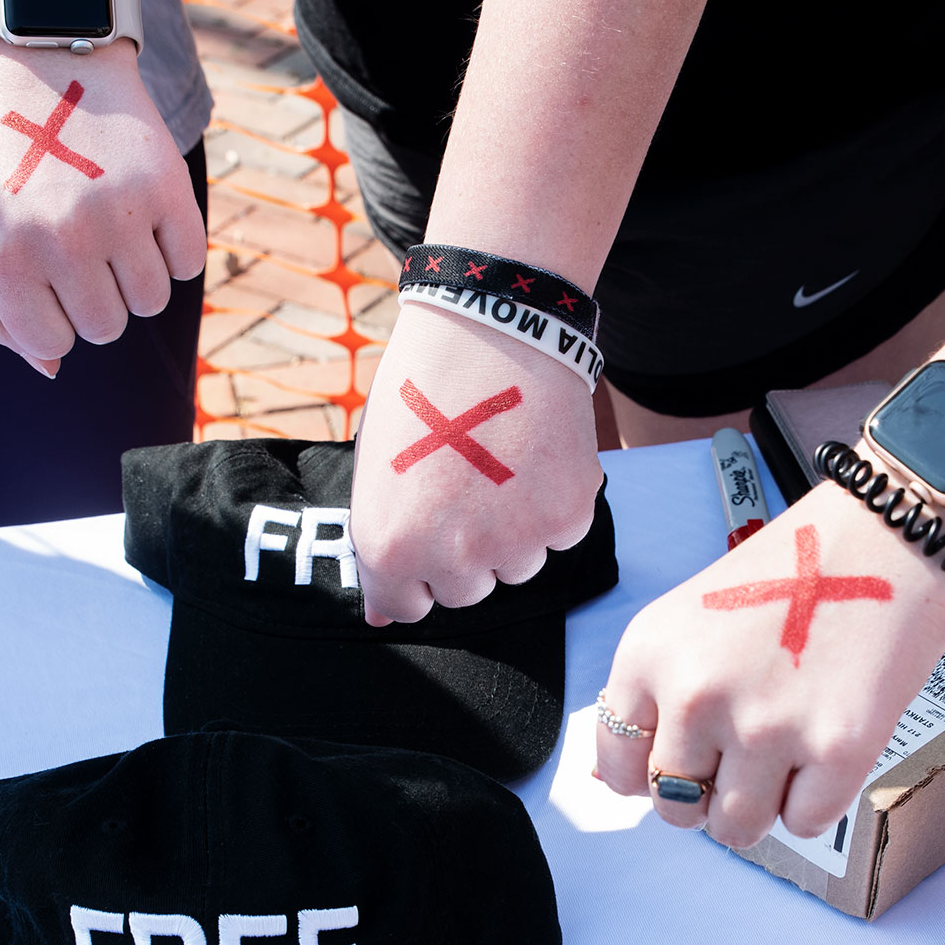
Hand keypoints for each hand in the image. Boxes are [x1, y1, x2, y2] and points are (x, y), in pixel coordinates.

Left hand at [0, 40, 205, 374]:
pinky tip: (144, 209)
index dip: (57, 316)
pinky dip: (174, 248)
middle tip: (81, 243)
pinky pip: (190, 264)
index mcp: (6, 256)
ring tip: (113, 224)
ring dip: (137, 274)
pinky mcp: (166, 187)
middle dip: (97, 295)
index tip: (50, 276)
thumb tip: (52, 370)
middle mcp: (63, 240)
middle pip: (107, 327)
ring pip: (152, 301)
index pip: (54, 343)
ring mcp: (119, 214)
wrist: (40, 59)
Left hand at [348, 302, 602, 623]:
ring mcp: (514, 540)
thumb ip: (382, 541)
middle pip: (468, 591)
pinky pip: (561, 536)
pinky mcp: (566, 517)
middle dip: (468, 553)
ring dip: (514, 531)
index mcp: (391, 546)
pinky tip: (534, 455)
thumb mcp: (378, 468)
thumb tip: (384, 613)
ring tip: (501, 463)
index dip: (418, 572)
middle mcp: (452, 555)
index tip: (428, 537)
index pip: (408, 607)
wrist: (489, 331)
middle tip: (468, 486)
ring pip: (519, 566)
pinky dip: (553, 505)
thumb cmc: (423, 394)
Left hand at [593, 484, 944, 849]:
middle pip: (676, 807)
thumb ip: (661, 692)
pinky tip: (826, 743)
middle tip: (744, 756)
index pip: (619, 767)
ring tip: (787, 752)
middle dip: (709, 795)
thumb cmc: (799, 568)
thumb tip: (635, 777)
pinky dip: (817, 799)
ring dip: (762, 804)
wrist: (889, 534)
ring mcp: (766, 726)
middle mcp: (698, 694)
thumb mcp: (693, 617)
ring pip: (737, 828)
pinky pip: (804, 824)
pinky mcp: (836, 750)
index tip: (680, 764)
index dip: (652, 775)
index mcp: (650, 655)